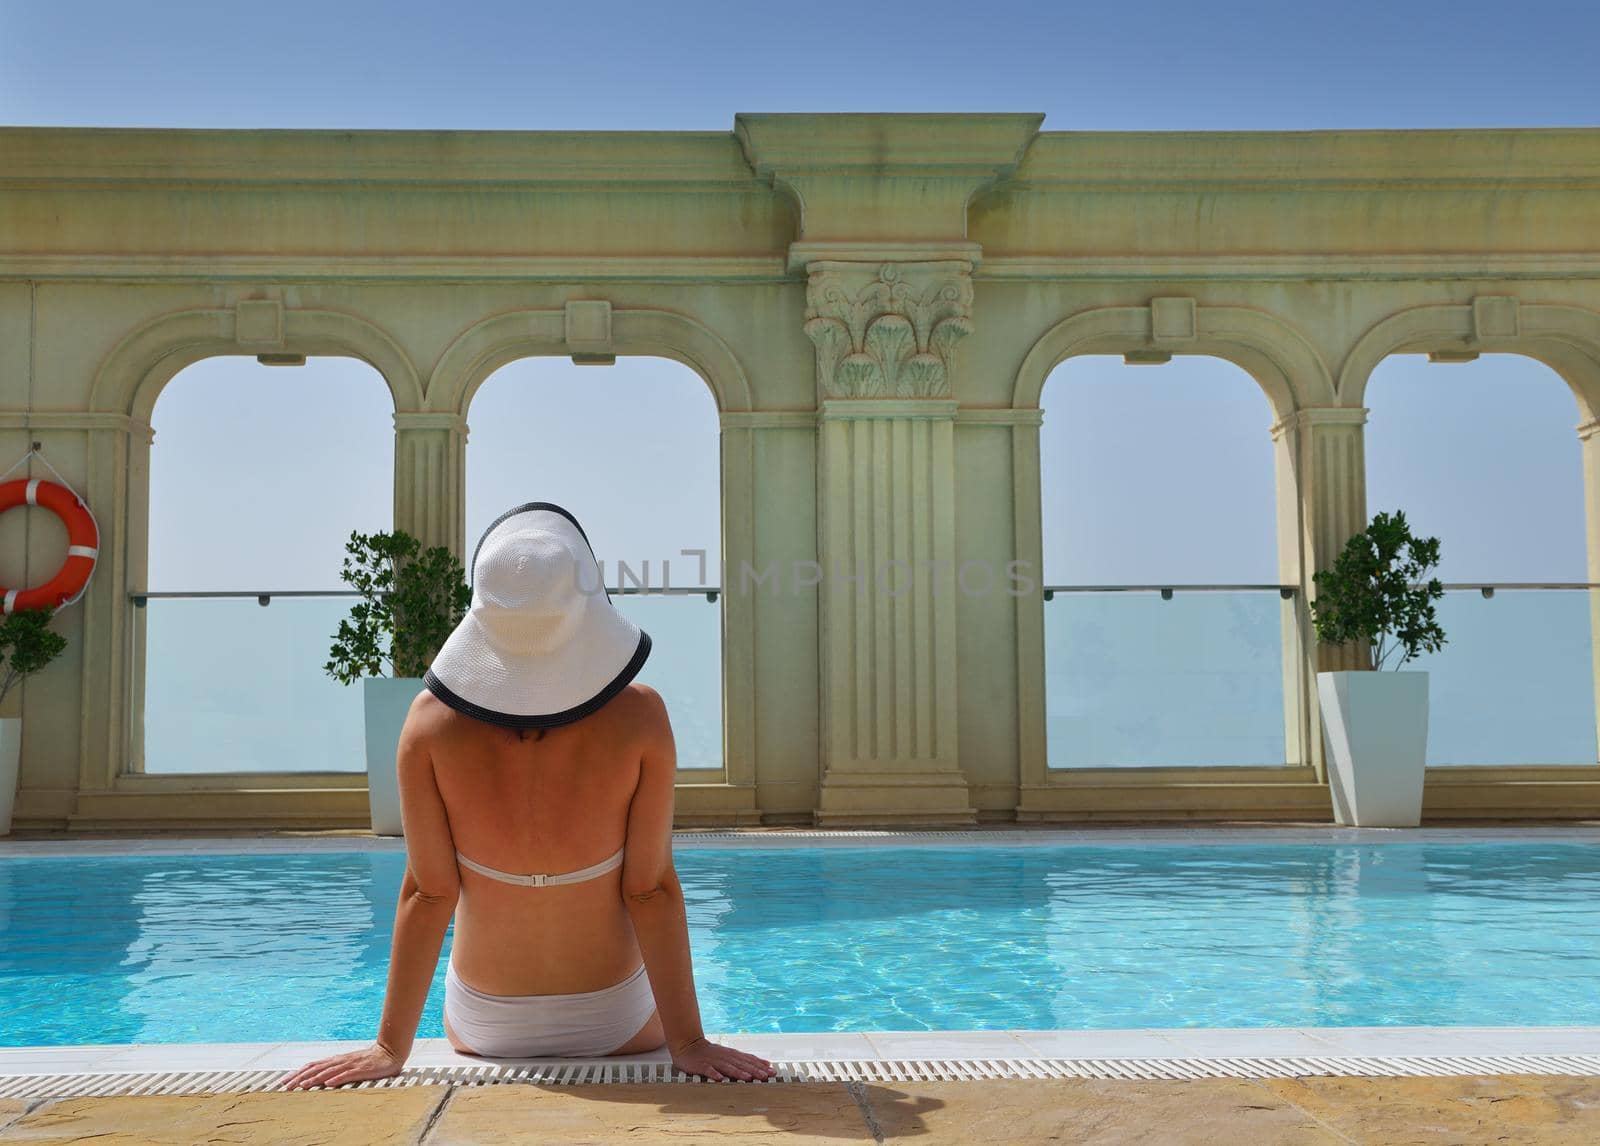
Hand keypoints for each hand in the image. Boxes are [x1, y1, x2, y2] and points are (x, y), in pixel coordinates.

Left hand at [280, 1041, 405, 1089]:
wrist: (389, 1052)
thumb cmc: (368, 1061)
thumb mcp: (348, 1065)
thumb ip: (333, 1070)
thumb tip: (316, 1078)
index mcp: (335, 1060)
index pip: (312, 1066)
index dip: (297, 1073)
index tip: (284, 1082)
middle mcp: (340, 1061)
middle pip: (316, 1069)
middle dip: (300, 1078)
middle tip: (286, 1086)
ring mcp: (350, 1065)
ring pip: (329, 1072)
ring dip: (314, 1079)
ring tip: (302, 1086)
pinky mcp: (361, 1069)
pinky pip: (347, 1074)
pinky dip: (337, 1079)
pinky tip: (329, 1084)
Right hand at [671, 1036, 776, 1082]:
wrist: (688, 1045)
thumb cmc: (711, 1053)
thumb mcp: (730, 1054)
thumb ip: (746, 1060)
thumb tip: (766, 1064)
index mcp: (732, 1055)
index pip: (749, 1060)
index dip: (761, 1066)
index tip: (772, 1072)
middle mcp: (725, 1057)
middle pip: (742, 1064)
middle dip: (754, 1070)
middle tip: (766, 1076)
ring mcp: (714, 1061)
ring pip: (728, 1067)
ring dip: (738, 1072)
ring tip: (748, 1078)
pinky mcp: (702, 1065)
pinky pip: (709, 1070)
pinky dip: (714, 1074)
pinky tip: (720, 1079)